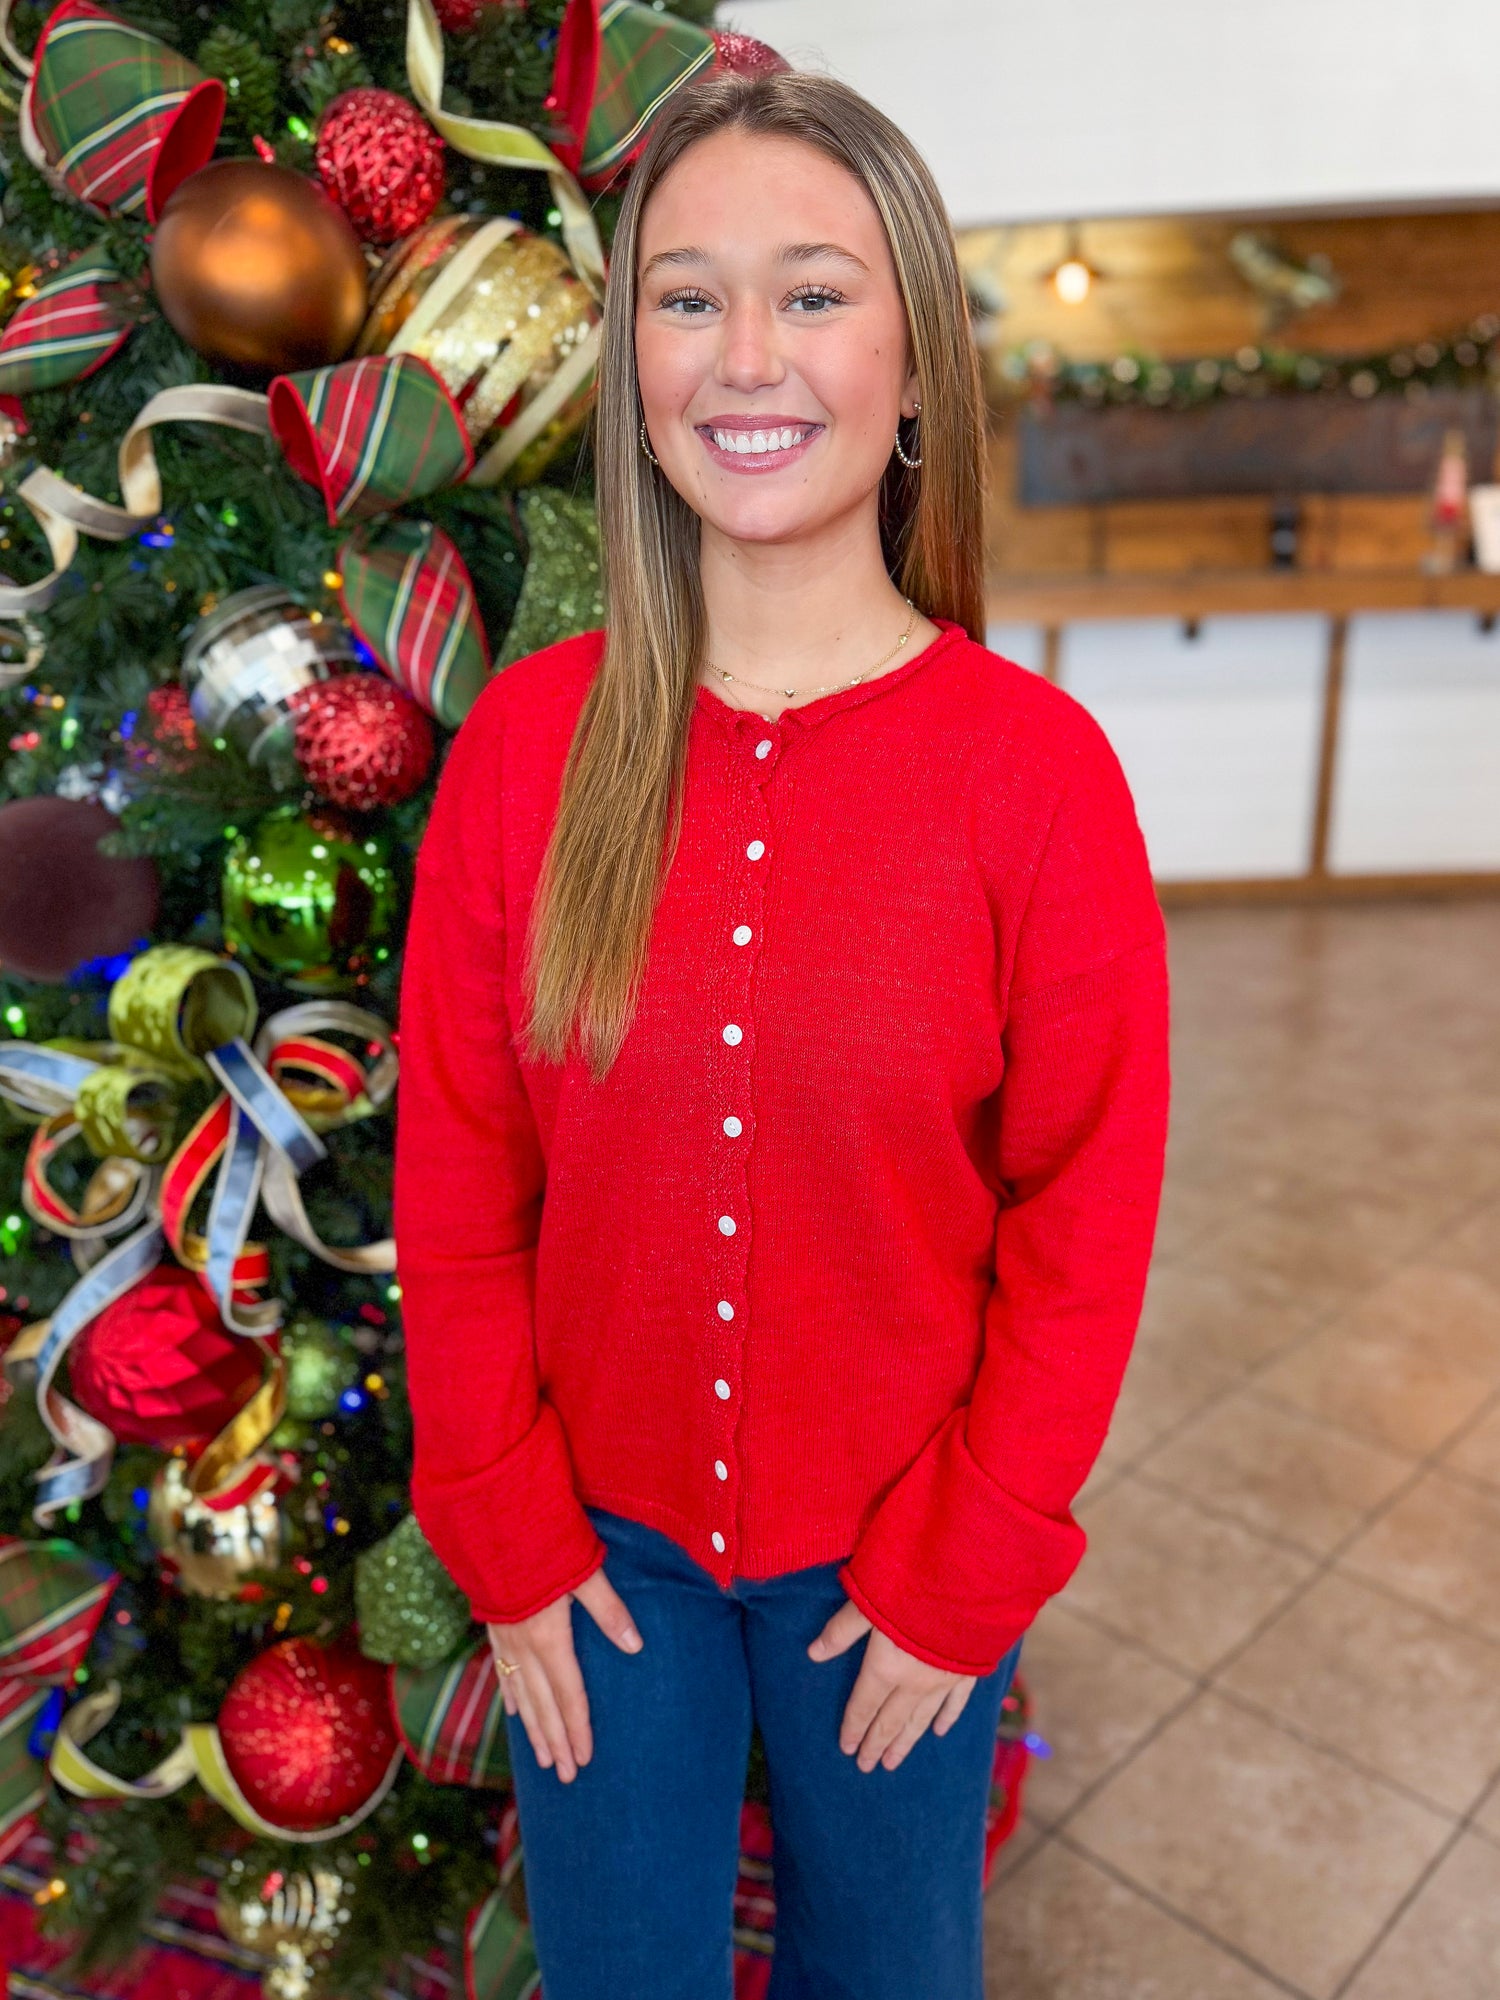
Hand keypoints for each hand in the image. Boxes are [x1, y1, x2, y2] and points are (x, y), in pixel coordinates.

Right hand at [487, 1566, 643, 1782]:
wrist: (492, 1522)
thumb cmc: (543, 1545)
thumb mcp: (584, 1572)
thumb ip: (610, 1610)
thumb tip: (635, 1645)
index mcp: (549, 1638)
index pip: (569, 1696)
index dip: (578, 1729)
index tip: (585, 1760)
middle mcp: (524, 1647)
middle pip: (543, 1705)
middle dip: (557, 1742)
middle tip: (567, 1776)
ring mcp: (505, 1639)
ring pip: (520, 1696)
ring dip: (534, 1729)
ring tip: (543, 1760)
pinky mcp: (494, 1626)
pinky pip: (503, 1674)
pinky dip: (511, 1698)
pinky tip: (514, 1713)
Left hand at [808, 1598, 975, 1772]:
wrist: (969, 1584)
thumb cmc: (912, 1586)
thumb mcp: (866, 1601)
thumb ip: (841, 1630)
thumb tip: (813, 1653)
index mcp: (885, 1667)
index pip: (863, 1706)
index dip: (853, 1727)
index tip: (846, 1749)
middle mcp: (913, 1682)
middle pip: (890, 1720)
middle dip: (876, 1744)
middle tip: (866, 1766)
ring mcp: (943, 1679)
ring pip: (920, 1720)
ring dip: (905, 1742)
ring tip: (893, 1762)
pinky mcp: (968, 1670)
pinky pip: (956, 1703)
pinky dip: (946, 1719)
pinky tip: (939, 1732)